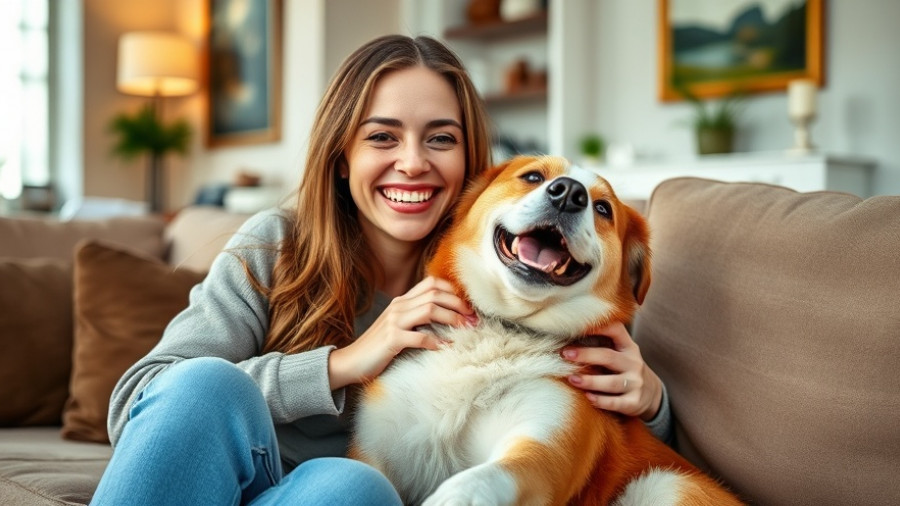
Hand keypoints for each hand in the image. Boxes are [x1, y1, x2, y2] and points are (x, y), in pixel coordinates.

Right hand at [328, 276, 475, 389]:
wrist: (351, 362)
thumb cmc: (378, 347)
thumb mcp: (398, 326)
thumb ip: (416, 318)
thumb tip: (444, 318)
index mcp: (401, 301)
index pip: (431, 283)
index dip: (453, 291)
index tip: (467, 306)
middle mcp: (398, 306)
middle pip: (435, 294)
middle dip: (458, 304)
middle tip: (473, 318)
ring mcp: (394, 321)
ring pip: (430, 309)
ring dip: (452, 318)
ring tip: (465, 329)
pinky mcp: (392, 339)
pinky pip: (420, 336)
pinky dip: (437, 341)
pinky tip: (447, 347)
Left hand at [561, 322, 662, 420]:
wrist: (652, 395)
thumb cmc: (625, 370)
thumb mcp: (621, 354)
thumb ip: (602, 346)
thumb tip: (566, 339)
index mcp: (628, 347)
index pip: (616, 330)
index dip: (598, 327)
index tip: (576, 326)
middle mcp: (633, 363)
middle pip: (609, 357)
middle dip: (586, 355)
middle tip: (565, 354)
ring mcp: (636, 383)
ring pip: (612, 382)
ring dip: (590, 381)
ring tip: (572, 379)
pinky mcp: (634, 402)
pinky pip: (616, 402)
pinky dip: (601, 400)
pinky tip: (588, 398)